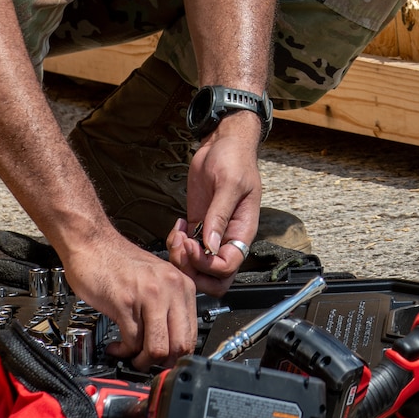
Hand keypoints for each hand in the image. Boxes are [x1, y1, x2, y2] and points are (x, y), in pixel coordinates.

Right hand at [60, 228, 199, 364]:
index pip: (192, 335)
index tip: (164, 361)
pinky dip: (123, 351)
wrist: (94, 244)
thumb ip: (169, 307)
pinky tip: (116, 346)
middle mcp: (170, 289)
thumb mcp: (157, 280)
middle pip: (179, 346)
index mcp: (182, 285)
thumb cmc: (121, 263)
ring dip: (142, 360)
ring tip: (130, 355)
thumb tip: (173, 345)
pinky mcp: (125, 302)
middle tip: (147, 363)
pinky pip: (132, 341)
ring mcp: (149, 295)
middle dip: (162, 363)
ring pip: (157, 348)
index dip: (177, 356)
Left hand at [172, 111, 262, 293]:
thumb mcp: (229, 184)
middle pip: (214, 276)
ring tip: (176, 235)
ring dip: (181, 258)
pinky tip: (176, 226)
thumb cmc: (235, 158)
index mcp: (242, 231)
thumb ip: (220, 216)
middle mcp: (228, 237)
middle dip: (193, 271)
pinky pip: (186, 248)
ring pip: (197, 265)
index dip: (207, 265)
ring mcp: (212, 232)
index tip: (193, 245)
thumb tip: (211, 246)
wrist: (224, 141)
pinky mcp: (198, 224)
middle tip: (180, 249)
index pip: (228, 267)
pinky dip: (176, 244)